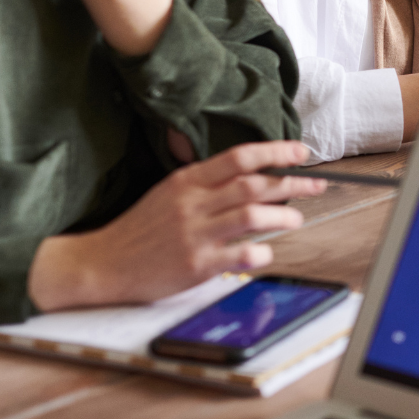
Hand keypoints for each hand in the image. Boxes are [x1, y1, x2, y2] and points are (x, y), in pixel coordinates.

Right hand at [28, 141, 323, 310]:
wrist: (101, 263)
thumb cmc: (140, 229)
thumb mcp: (168, 193)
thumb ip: (205, 184)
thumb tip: (251, 176)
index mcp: (186, 181)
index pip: (239, 158)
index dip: (275, 153)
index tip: (301, 153)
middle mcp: (192, 204)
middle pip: (253, 185)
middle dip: (293, 183)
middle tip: (317, 185)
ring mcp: (194, 235)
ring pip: (252, 217)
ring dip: (282, 217)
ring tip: (294, 219)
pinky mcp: (195, 265)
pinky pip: (240, 256)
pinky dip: (260, 253)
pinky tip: (264, 252)